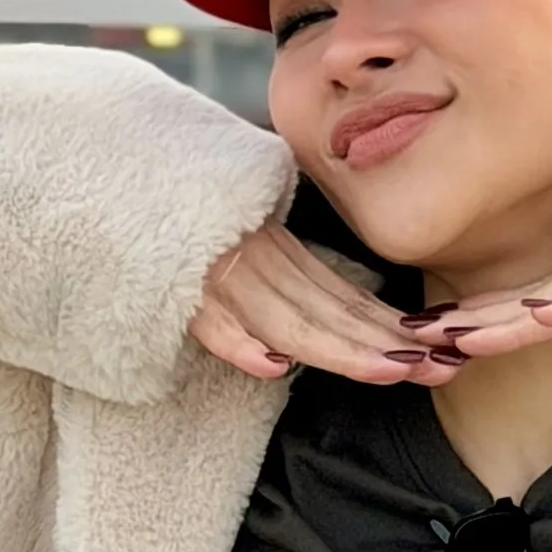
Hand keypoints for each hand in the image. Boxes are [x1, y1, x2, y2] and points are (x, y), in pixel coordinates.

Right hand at [188, 222, 464, 385]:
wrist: (113, 179)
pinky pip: (209, 319)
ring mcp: (216, 275)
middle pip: (326, 310)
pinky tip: (271, 368)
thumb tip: (325, 326)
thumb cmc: (179, 214)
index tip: (438, 353)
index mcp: (276, 250)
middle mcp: (255, 260)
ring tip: (385, 371)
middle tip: (435, 369)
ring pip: (284, 316)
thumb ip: (282, 273)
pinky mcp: (173, 288)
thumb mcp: (241, 238)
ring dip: (335, 347)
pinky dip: (238, 342)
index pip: (342, 295)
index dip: (389, 326)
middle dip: (382, 344)